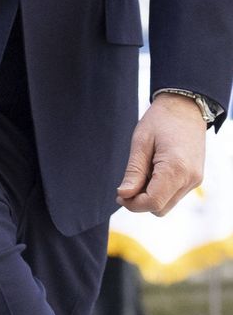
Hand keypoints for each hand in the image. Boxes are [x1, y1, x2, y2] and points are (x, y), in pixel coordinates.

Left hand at [117, 96, 206, 215]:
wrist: (186, 106)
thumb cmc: (161, 120)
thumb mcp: (141, 142)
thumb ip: (134, 171)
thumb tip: (124, 195)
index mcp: (176, 168)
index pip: (152, 202)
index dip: (132, 204)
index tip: (120, 194)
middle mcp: (190, 178)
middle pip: (160, 208)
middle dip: (140, 201)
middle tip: (129, 182)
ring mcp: (195, 179)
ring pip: (167, 204)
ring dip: (151, 195)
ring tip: (145, 171)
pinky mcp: (195, 178)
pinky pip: (174, 195)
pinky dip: (161, 190)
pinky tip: (155, 171)